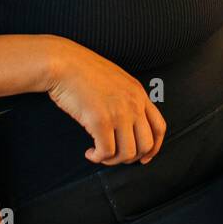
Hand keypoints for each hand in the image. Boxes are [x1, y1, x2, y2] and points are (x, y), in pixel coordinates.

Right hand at [46, 40, 166, 165]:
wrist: (63, 63)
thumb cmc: (83, 71)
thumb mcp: (116, 80)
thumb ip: (127, 99)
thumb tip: (127, 124)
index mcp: (139, 93)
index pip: (159, 127)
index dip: (154, 148)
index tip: (144, 158)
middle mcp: (133, 104)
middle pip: (146, 144)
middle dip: (131, 158)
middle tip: (115, 156)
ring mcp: (118, 113)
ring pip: (127, 153)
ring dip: (113, 160)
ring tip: (99, 154)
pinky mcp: (100, 121)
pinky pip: (106, 152)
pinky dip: (98, 157)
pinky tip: (89, 152)